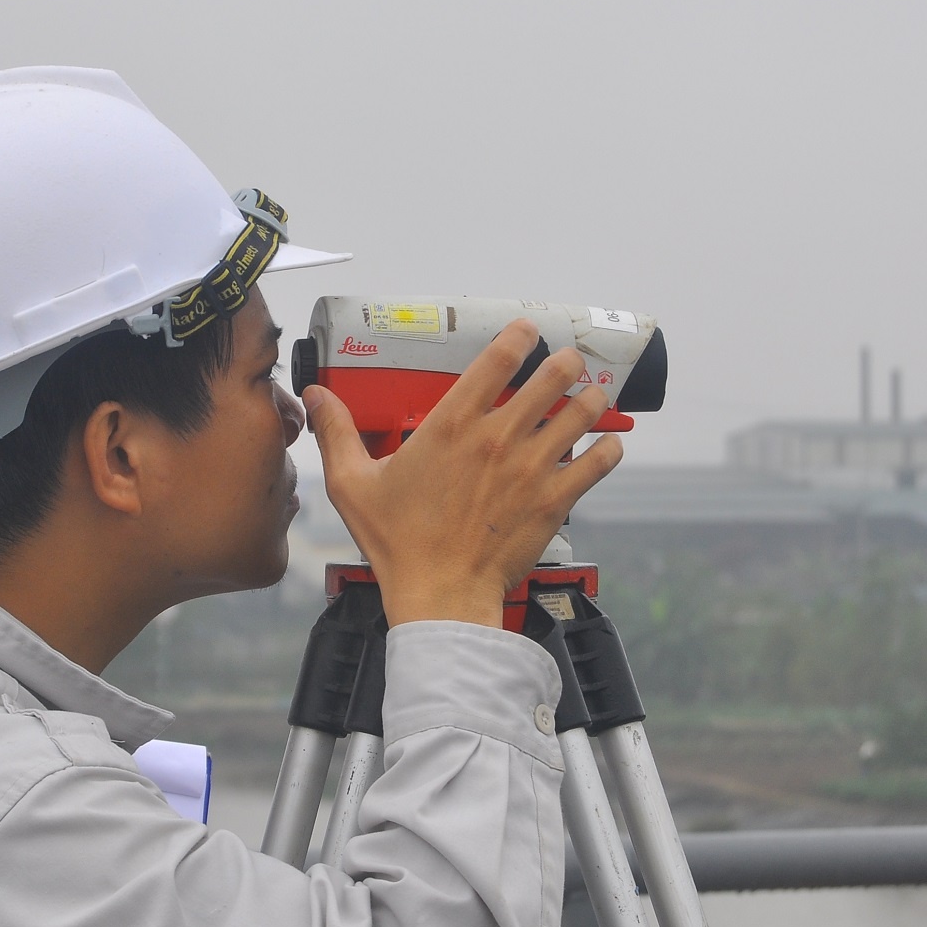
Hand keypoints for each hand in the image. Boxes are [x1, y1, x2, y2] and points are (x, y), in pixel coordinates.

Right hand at [303, 319, 623, 627]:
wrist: (440, 595)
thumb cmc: (399, 544)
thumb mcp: (353, 484)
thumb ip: (338, 433)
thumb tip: (318, 398)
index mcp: (450, 425)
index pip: (496, 360)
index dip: (519, 336)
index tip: (529, 330)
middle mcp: (497, 438)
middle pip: (551, 378)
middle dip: (566, 362)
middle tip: (569, 361)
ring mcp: (531, 468)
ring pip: (581, 414)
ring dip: (591, 399)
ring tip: (592, 395)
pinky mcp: (554, 500)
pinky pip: (598, 463)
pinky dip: (608, 449)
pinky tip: (608, 444)